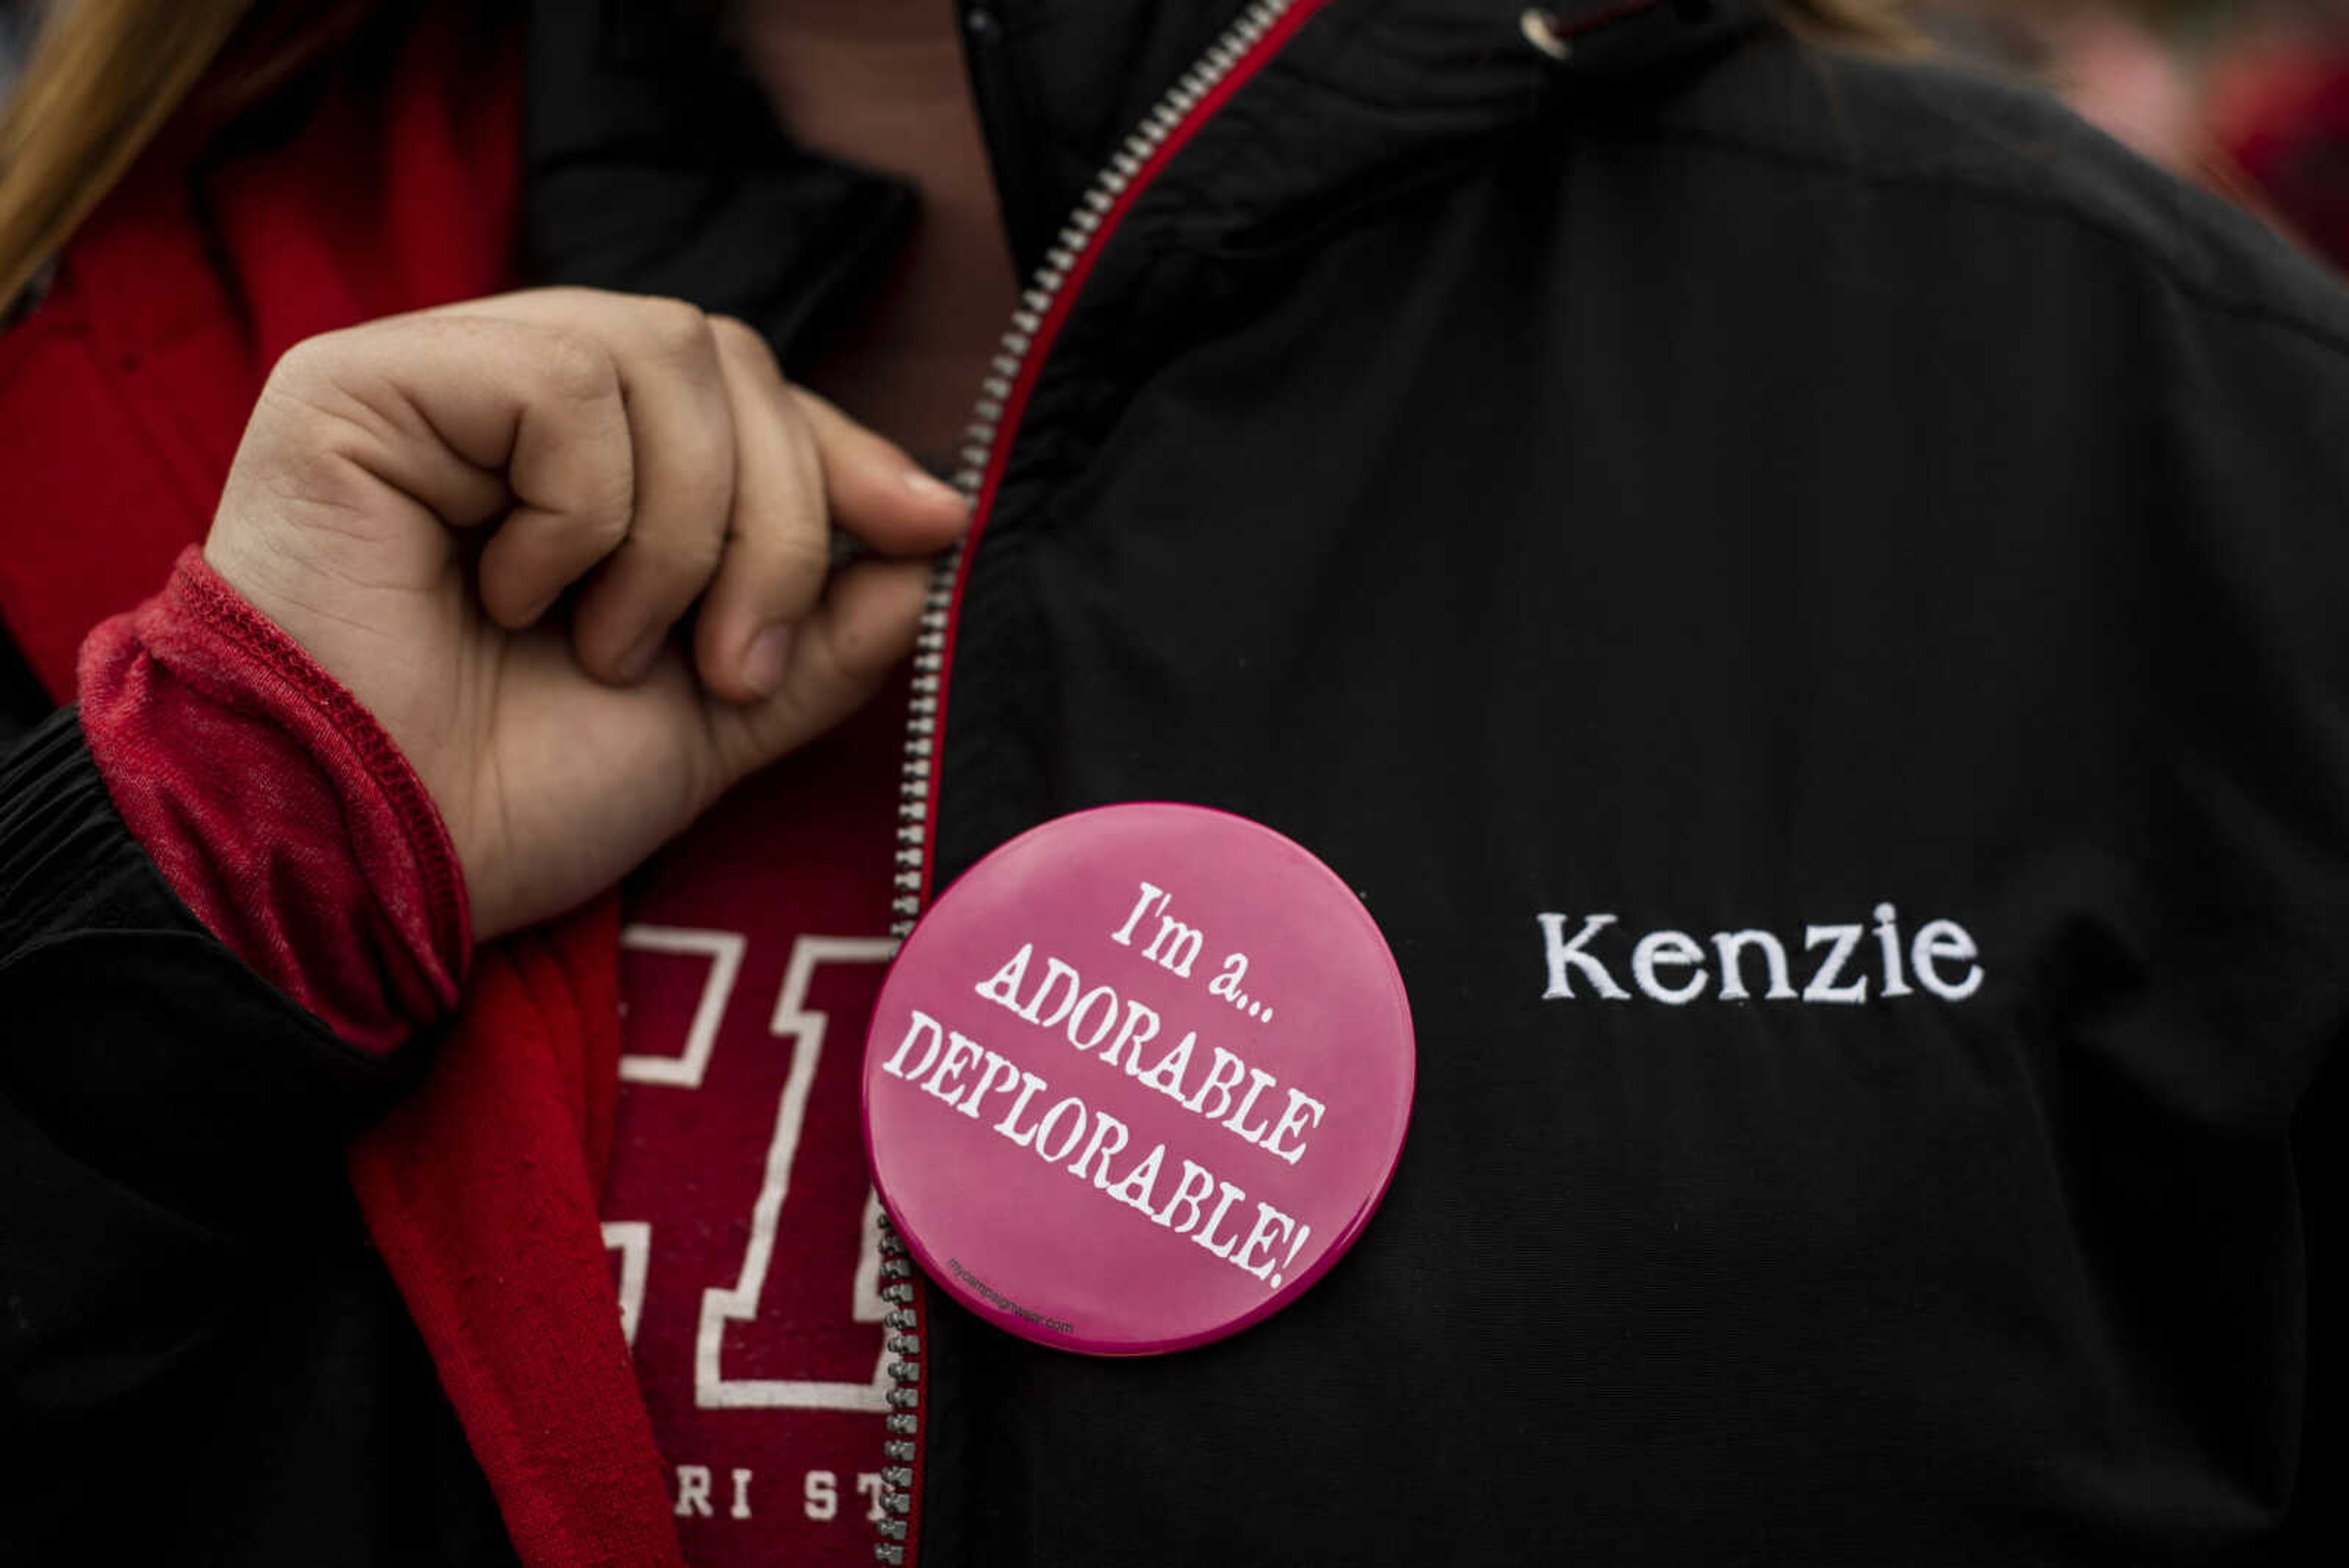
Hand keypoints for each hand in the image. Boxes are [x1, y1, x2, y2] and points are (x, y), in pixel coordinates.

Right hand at [205, 288, 966, 940]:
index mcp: (590, 467)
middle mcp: (511, 401)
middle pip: (723, 360)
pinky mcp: (360, 381)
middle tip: (728, 664)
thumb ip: (822, 631)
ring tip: (603, 646)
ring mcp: (435, 378)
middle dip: (774, 520)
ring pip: (657, 355)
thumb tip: (931, 545)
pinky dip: (579, 513)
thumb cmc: (516, 799)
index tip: (930, 527)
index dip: (845, 453)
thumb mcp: (717, 717)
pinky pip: (560, 384)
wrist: (374, 868)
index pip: (748, 394)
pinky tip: (511, 598)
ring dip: (675, 534)